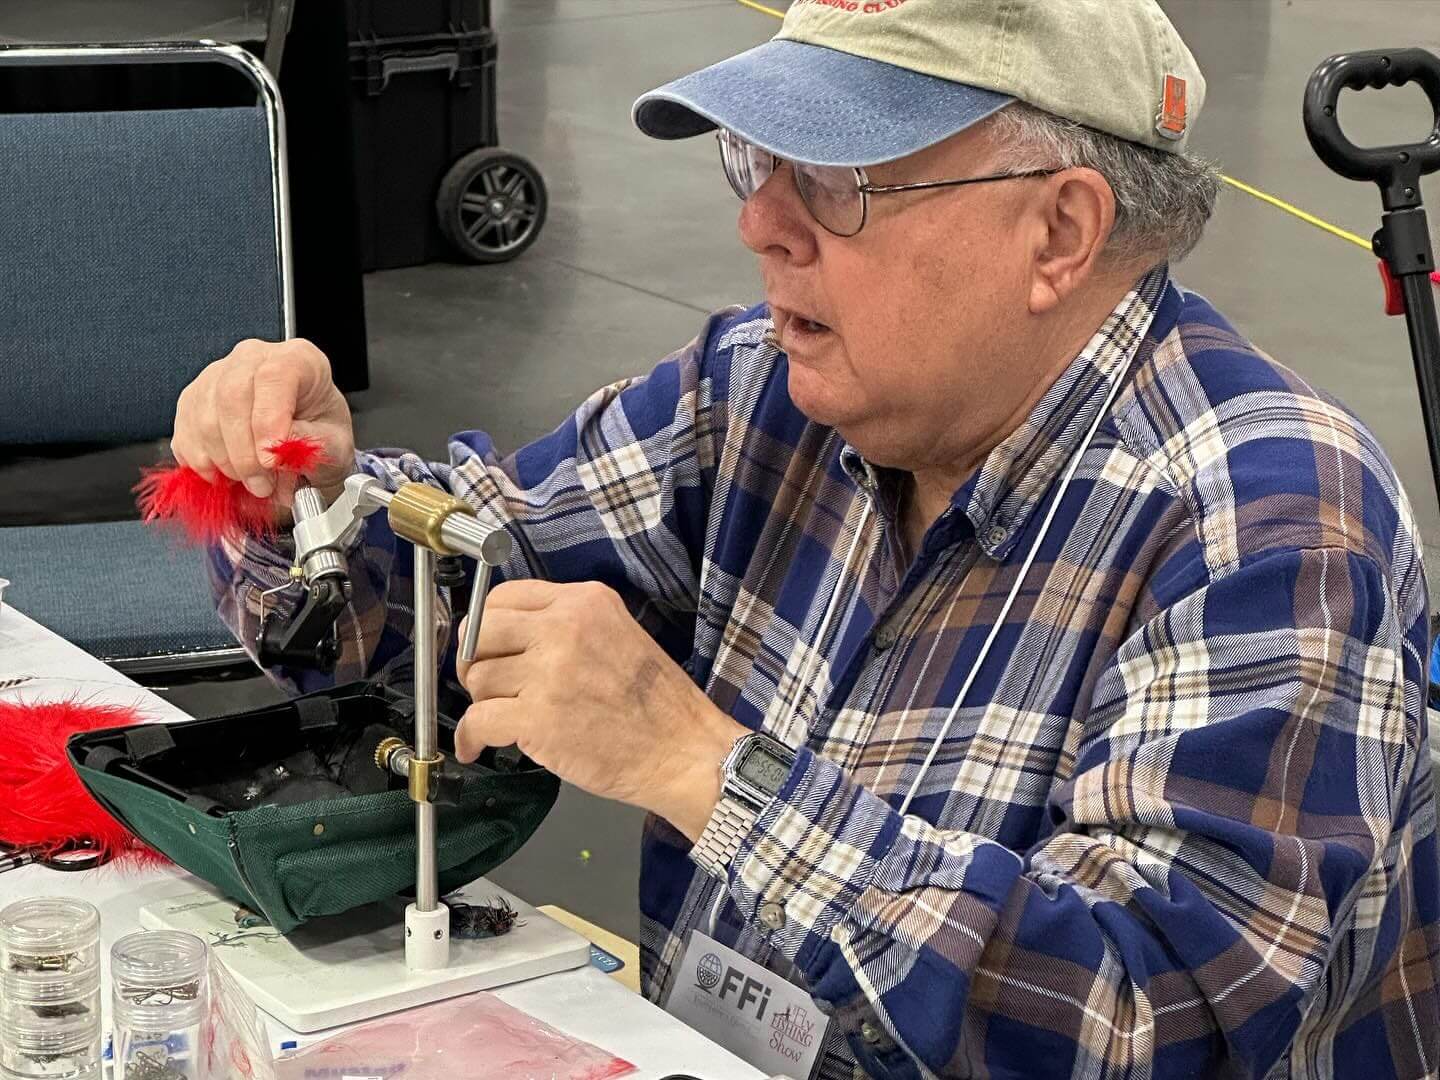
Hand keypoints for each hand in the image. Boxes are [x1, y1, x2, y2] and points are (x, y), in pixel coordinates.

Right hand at [171, 338, 355, 506]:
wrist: (308, 438)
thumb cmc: (322, 434)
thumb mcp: (334, 443)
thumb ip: (309, 444)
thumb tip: (277, 450)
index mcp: (298, 359)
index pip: (273, 377)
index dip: (268, 422)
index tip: (270, 461)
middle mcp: (253, 359)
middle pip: (230, 396)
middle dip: (243, 452)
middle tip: (261, 484)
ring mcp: (217, 375)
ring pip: (203, 417)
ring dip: (224, 462)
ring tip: (250, 482)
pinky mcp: (193, 399)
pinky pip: (185, 432)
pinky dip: (202, 463)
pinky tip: (225, 475)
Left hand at [456, 580, 746, 839]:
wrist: (684, 751)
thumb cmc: (657, 705)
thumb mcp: (618, 633)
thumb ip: (566, 625)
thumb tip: (506, 637)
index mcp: (584, 602)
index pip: (502, 596)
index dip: (486, 626)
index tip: (488, 648)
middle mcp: (564, 628)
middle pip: (479, 631)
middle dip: (474, 661)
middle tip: (487, 683)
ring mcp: (550, 672)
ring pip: (477, 678)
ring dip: (484, 702)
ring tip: (507, 717)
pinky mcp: (538, 718)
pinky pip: (477, 720)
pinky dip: (471, 738)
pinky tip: (477, 746)